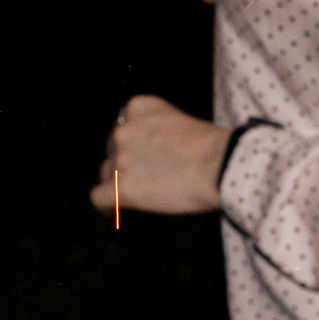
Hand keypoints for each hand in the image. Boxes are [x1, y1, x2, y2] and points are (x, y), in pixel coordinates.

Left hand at [91, 93, 226, 216]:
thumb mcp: (181, 122)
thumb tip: (154, 153)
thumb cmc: (212, 146)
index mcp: (139, 108)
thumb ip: (159, 131)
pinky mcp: (122, 188)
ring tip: (134, 194)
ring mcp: (121, 159)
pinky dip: (105, 205)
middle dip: (125, 161)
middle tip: (146, 176)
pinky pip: (99, 198)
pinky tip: (113, 211)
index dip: (133, 143)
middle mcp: (124, 130)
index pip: (123, 125)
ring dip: (118, 181)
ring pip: (106, 173)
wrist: (219, 165)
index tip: (142, 155)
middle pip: (113, 149)